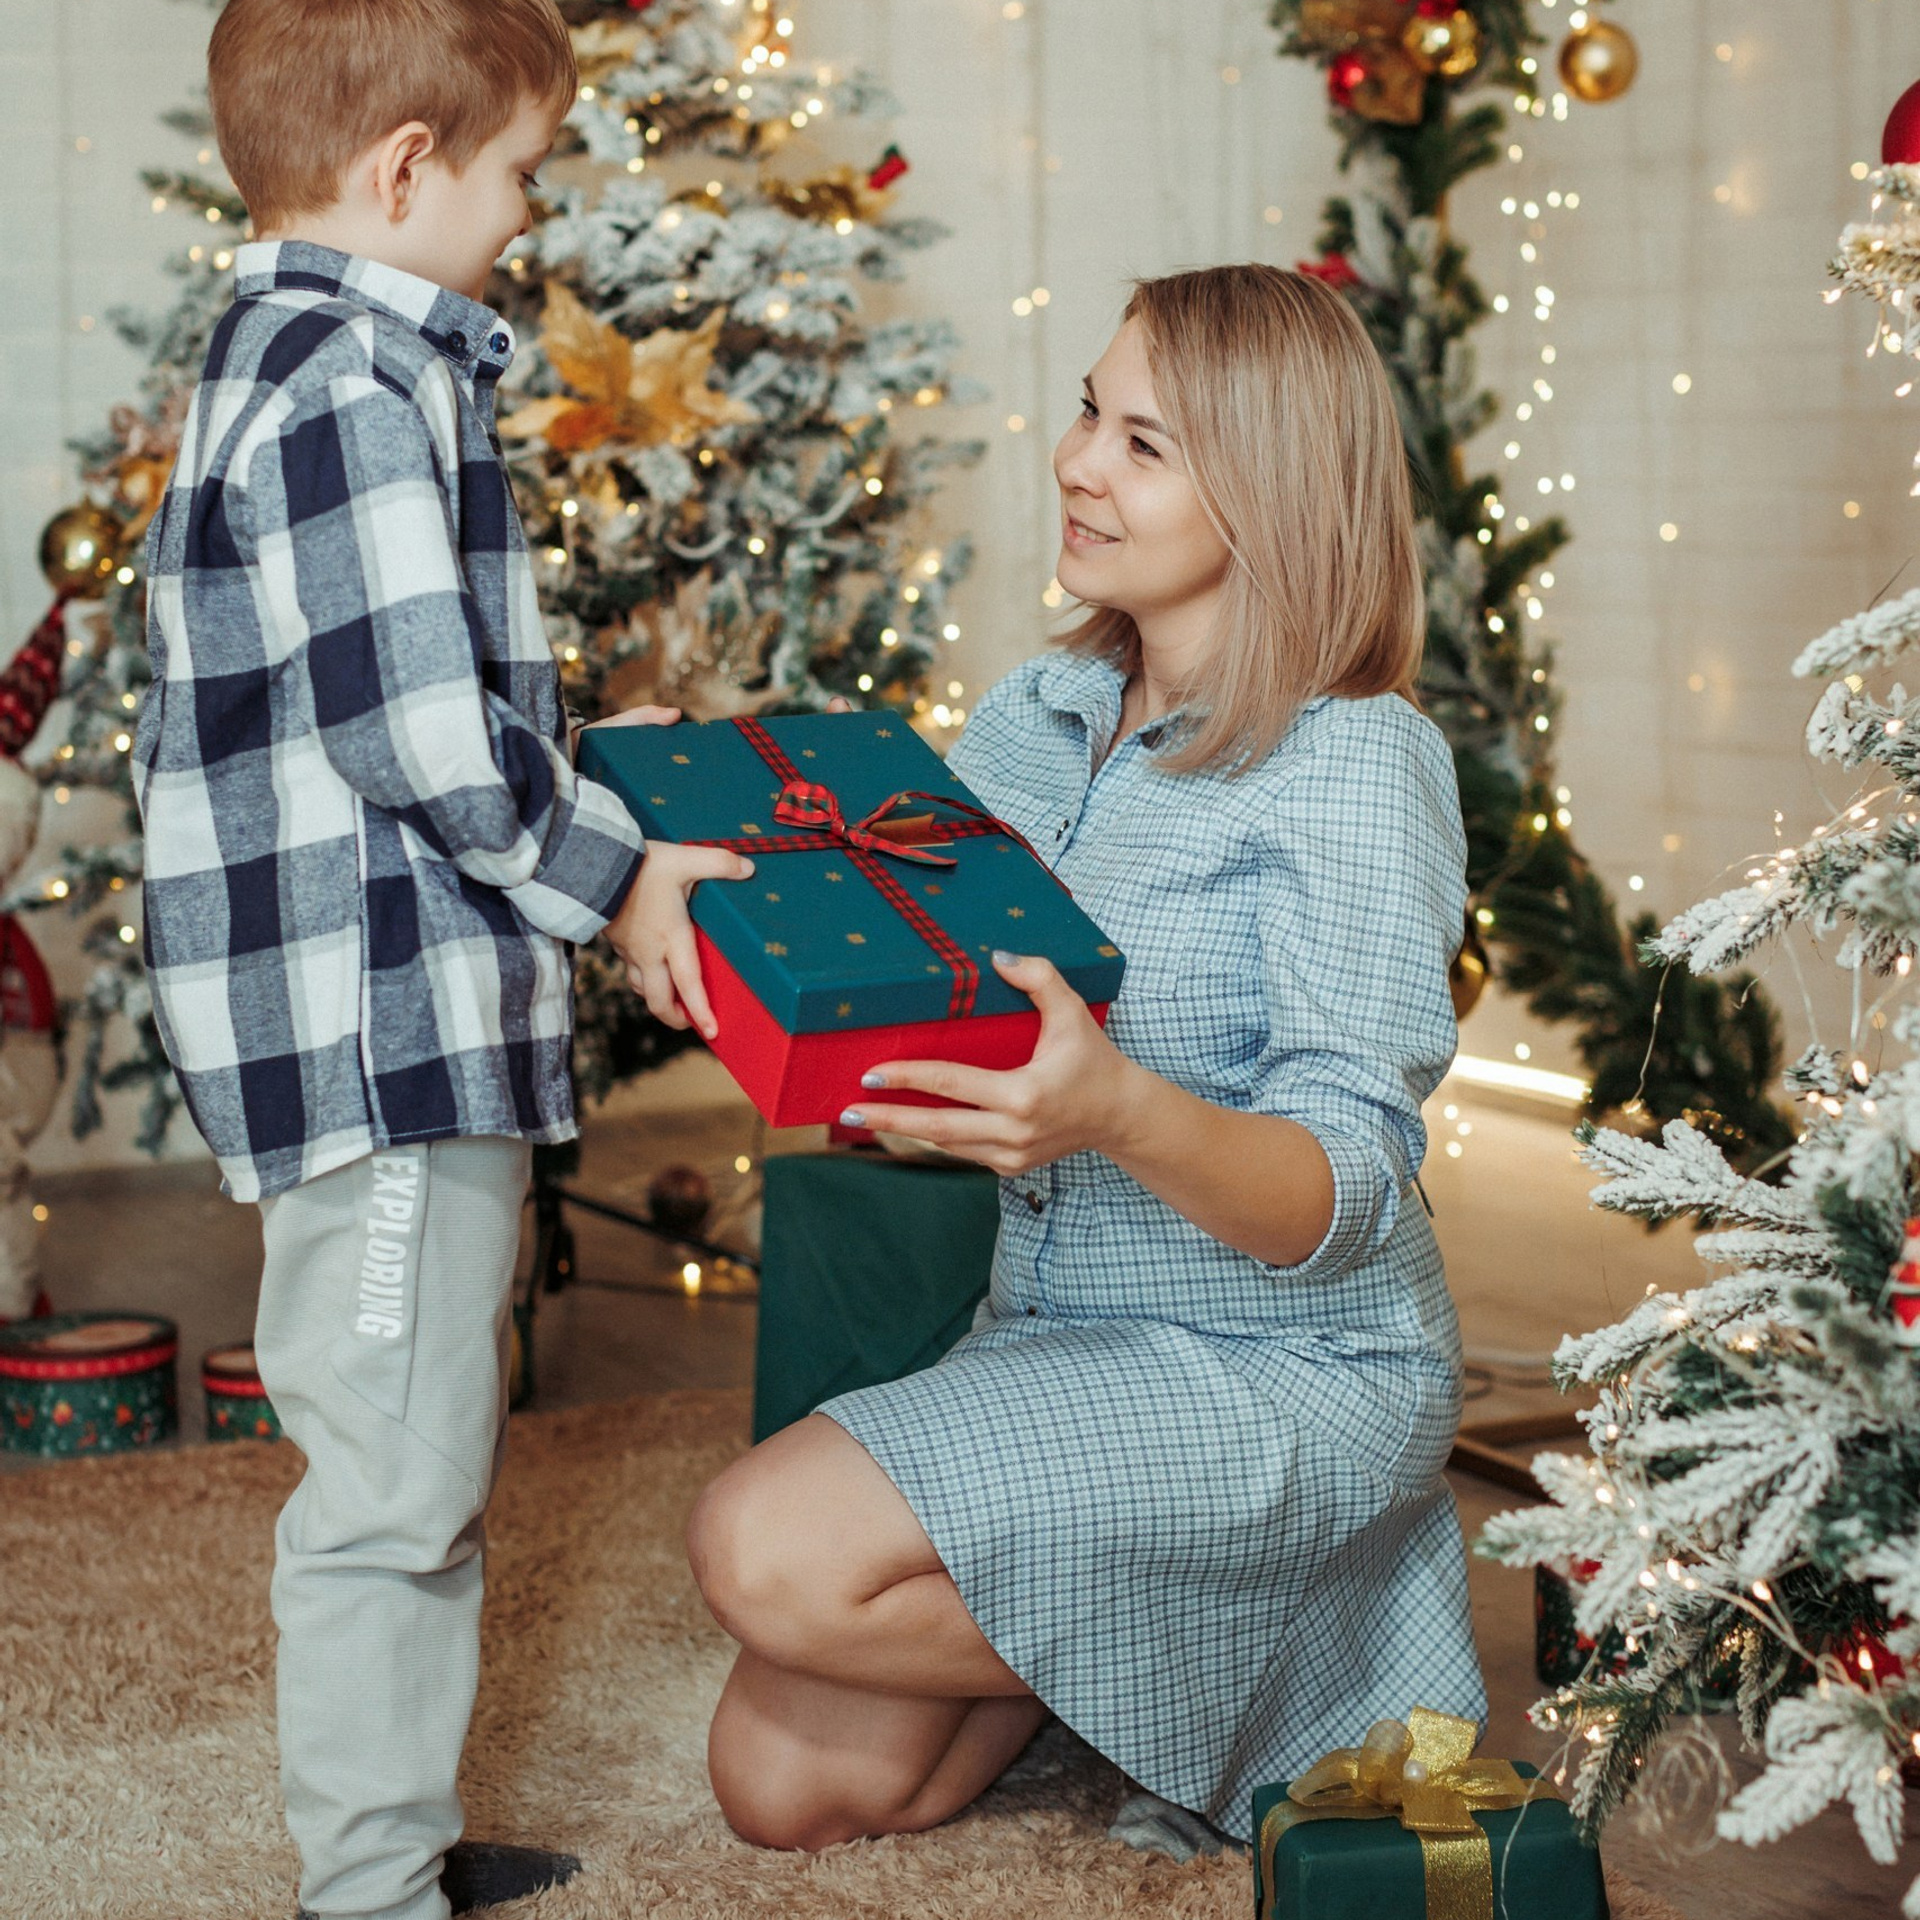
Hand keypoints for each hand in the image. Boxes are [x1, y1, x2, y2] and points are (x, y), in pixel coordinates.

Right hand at [592, 693, 849, 1034]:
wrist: (589, 864)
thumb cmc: (639, 865)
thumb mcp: (684, 859)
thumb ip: (718, 863)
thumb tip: (749, 869)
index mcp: (672, 937)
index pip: (688, 985)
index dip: (701, 1012)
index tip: (713, 1033)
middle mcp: (650, 952)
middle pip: (659, 1001)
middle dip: (676, 1018)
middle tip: (692, 1023)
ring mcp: (629, 950)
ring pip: (643, 988)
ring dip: (659, 1000)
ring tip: (674, 1001)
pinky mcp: (615, 941)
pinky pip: (631, 970)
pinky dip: (644, 978)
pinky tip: (652, 967)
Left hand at [838, 953, 1136, 1173]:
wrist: (1120, 1115)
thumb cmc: (1094, 1061)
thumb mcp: (1072, 1013)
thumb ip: (1039, 978)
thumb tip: (997, 958)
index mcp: (1023, 1094)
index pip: (951, 1084)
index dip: (908, 1078)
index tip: (871, 1074)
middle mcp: (1014, 1131)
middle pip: (936, 1126)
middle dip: (888, 1119)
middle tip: (847, 1110)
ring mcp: (1011, 1155)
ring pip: (945, 1143)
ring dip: (906, 1130)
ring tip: (866, 1118)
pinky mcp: (1011, 1167)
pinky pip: (962, 1151)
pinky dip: (936, 1136)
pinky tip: (908, 1124)